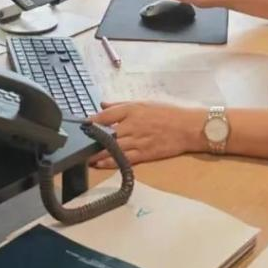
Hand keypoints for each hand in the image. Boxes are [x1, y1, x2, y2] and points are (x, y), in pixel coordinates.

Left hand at [87, 101, 203, 169]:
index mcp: (132, 110)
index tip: (82, 124)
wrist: (188, 127)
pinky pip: (123, 159)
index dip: (92, 120)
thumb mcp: (144, 103)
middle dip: (92, 139)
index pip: (106, 115)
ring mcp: (138, 140)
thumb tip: (102, 104)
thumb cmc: (168, 113)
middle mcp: (132, 125)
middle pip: (106, 133)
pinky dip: (110, 162)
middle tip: (78, 144)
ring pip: (112, 148)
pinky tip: (99, 164)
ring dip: (97, 153)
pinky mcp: (144, 153)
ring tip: (84, 157)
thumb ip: (122, 105)